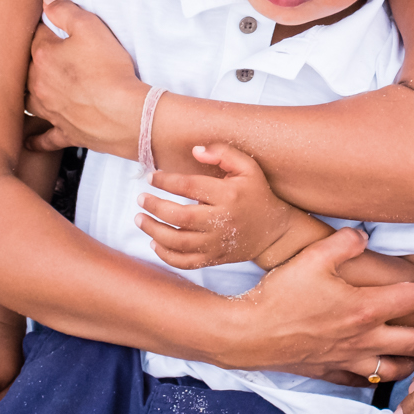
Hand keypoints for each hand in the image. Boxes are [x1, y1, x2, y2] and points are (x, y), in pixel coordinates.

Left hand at [27, 0, 146, 154]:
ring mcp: (51, 111)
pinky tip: (29, 140)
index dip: (47, 28)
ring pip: (29, 102)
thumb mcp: (91, 27)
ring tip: (26, 93)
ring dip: (27, 96)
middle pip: (27, 69)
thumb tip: (46, 2)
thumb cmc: (109, 70)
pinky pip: (44, 138)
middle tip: (40, 55)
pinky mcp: (65, 132)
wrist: (126, 115)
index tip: (54, 26)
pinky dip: (35, 139)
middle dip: (33, 61)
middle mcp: (39, 86)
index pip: (37, 35)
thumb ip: (65, 11)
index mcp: (43, 57)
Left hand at [136, 144, 297, 269]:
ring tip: (139, 219)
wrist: (273, 231)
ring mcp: (217, 243)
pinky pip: (186, 262)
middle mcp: (222, 221)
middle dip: (155, 207)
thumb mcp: (248, 167)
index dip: (166, 181)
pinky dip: (166, 256)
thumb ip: (223, 153)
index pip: (189, 186)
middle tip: (140, 199)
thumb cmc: (257, 194)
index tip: (151, 177)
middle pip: (180, 217)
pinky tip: (154, 243)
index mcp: (228, 195)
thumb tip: (195, 151)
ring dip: (154, 231)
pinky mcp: (215, 258)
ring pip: (179, 243)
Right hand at [216, 226, 413, 380]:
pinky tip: (381, 373)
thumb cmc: (280, 295)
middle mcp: (363, 339)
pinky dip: (378, 378)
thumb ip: (344, 242)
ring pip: (395, 368)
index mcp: (365, 309)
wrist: (247, 334)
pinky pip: (363, 381)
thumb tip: (364, 235)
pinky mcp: (329, 372)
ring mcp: (347, 359)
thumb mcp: (313, 257)